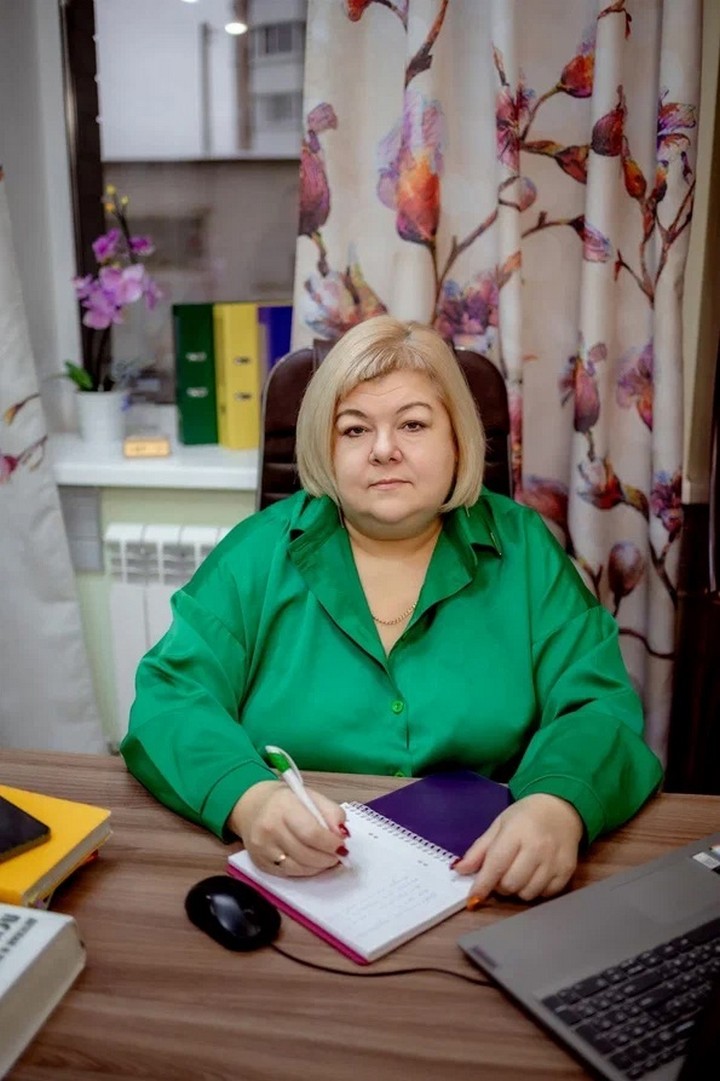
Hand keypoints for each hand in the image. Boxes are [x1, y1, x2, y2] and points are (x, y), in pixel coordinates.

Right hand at [228, 781, 347, 876]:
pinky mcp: (259, 863)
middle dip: (328, 858)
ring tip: (326, 858)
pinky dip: (304, 871)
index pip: (312, 833)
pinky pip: (288, 874)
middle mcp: (269, 828)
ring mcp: (262, 848)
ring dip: (318, 867)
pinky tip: (310, 862)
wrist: (253, 806)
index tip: (342, 845)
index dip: (331, 844)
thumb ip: (331, 813)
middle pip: (306, 854)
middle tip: (337, 855)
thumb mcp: (311, 796)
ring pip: (298, 868)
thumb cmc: (286, 801)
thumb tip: (342, 835)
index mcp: (284, 807)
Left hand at [453, 794, 583, 904]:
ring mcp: (554, 861)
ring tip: (518, 874)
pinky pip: (546, 895)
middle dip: (500, 885)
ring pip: (527, 893)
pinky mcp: (567, 871)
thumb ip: (479, 849)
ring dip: (517, 889)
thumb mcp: (499, 825)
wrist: (561, 808)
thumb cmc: (525, 816)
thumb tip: (459, 870)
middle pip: (510, 883)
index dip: (482, 885)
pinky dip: (536, 891)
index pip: (496, 864)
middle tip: (501, 874)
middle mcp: (537, 848)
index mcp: (516, 832)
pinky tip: (535, 876)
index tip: (472, 899)